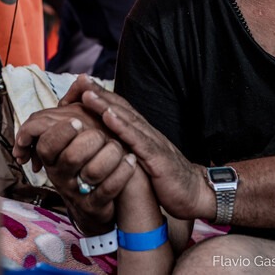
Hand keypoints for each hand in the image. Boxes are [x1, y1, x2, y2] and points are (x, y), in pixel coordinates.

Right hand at [13, 103, 136, 233]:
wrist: (94, 198)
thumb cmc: (84, 159)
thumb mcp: (74, 135)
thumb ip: (75, 109)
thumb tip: (82, 79)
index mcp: (53, 157)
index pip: (47, 143)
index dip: (61, 131)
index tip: (77, 121)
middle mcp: (62, 175)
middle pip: (70, 157)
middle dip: (88, 141)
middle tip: (99, 133)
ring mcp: (79, 191)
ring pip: (93, 172)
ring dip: (110, 155)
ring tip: (121, 147)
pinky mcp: (97, 205)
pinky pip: (110, 189)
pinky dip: (123, 173)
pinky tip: (132, 161)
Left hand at [63, 76, 212, 220]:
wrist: (195, 195)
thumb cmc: (166, 181)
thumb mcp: (142, 163)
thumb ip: (126, 152)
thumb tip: (104, 147)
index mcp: (142, 134)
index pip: (119, 110)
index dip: (101, 97)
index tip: (81, 85)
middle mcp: (147, 133)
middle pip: (120, 108)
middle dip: (100, 93)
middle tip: (80, 80)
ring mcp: (152, 143)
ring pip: (126, 120)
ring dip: (105, 105)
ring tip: (87, 94)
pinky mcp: (157, 158)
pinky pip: (137, 140)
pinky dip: (122, 126)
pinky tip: (108, 116)